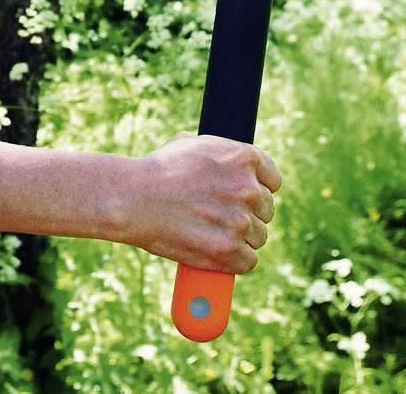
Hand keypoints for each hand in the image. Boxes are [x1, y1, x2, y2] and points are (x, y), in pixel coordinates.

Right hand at [116, 132, 281, 273]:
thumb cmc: (157, 170)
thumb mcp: (191, 144)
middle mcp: (248, 188)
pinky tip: (215, 251)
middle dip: (247, 213)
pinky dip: (233, 260)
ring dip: (241, 238)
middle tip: (220, 215)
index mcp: (244, 158)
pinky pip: (248, 261)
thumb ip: (221, 154)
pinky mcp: (229, 251)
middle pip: (266, 209)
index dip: (258, 188)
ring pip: (259, 236)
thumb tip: (230, 162)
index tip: (245, 197)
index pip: (273, 180)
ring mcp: (240, 221)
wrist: (132, 198)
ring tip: (211, 232)